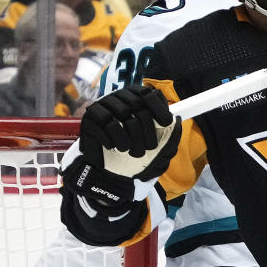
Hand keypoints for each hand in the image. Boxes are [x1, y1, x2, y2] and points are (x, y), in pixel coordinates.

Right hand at [62, 85, 180, 217]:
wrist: (109, 172)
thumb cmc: (137, 156)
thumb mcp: (160, 148)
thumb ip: (171, 134)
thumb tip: (177, 119)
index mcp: (137, 99)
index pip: (149, 94)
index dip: (159, 108)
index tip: (166, 123)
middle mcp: (119, 98)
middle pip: (138, 106)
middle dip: (147, 131)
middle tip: (149, 149)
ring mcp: (103, 106)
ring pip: (123, 114)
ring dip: (131, 138)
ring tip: (132, 152)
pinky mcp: (89, 118)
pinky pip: (106, 123)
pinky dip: (114, 138)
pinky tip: (114, 147)